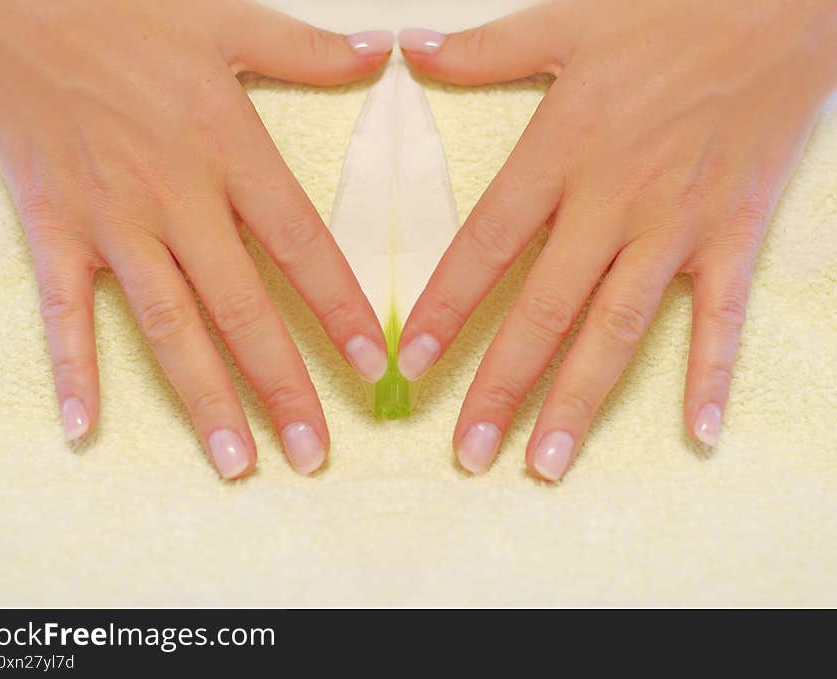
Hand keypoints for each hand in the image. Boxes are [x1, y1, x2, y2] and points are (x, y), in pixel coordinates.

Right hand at [0, 0, 395, 477]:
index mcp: (228, 149)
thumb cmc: (124, 8)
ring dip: (203, 399)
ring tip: (235, 462)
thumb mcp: (226, 20)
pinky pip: (64, 311)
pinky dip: (73, 369)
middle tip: (313, 452)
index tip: (369, 367)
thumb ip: (306, 50)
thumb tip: (380, 52)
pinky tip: (84, 429)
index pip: (300, 246)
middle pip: (241, 309)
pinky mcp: (54, 227)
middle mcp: (175, 197)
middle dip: (281, 386)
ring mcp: (111, 220)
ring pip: (167, 326)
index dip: (338, 310)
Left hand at [396, 0, 836, 479]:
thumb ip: (483, 51)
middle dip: (502, 385)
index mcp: (563, 150)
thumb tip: (409, 50)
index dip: (446, 309)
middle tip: (469, 451)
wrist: (782, 1)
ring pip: (619, 328)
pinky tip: (698, 434)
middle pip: (546, 309)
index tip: (411, 366)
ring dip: (580, 401)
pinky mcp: (734, 234)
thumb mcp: (566, 21)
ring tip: (546, 463)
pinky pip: (722, 316)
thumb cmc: (670, 11)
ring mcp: (677, 224)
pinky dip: (711, 374)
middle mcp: (614, 199)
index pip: (487, 245)